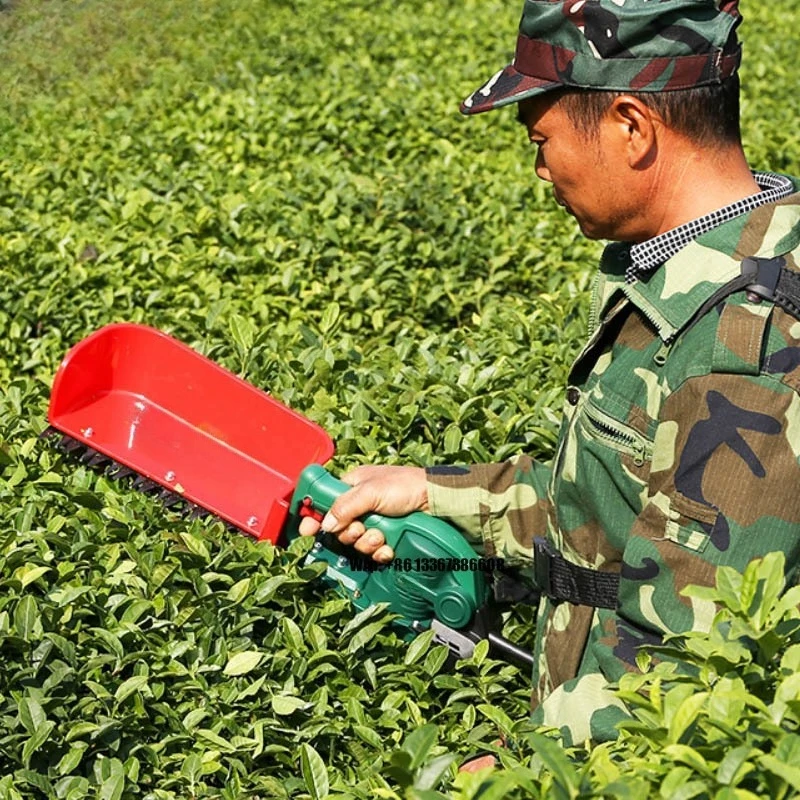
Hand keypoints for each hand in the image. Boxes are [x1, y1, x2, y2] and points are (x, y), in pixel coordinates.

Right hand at [297, 465, 428, 562]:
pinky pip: (374, 551)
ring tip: (381, 535)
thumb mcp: (371, 491)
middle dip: (350, 533)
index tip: (306, 530)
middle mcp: (361, 505)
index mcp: (353, 486)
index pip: (325, 501)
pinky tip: (389, 546)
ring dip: (367, 542)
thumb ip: (344, 507)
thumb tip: (326, 525)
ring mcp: (375, 522)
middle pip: (340, 528)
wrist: (438, 501)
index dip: (314, 516)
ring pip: (357, 542)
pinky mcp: (388, 537)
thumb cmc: (406, 485)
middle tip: (360, 528)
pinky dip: (381, 551)